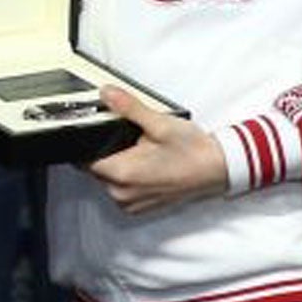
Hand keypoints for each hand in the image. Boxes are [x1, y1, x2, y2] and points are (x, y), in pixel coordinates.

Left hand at [86, 86, 227, 213]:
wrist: (217, 170)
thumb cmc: (192, 151)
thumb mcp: (159, 123)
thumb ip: (128, 107)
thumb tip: (107, 94)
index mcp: (122, 174)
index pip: (84, 158)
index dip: (89, 142)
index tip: (102, 132)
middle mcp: (122, 194)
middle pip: (95, 168)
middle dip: (106, 151)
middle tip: (130, 139)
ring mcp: (131, 204)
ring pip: (107, 180)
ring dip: (117, 165)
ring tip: (141, 152)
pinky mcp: (140, 207)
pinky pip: (121, 190)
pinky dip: (128, 178)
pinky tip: (145, 165)